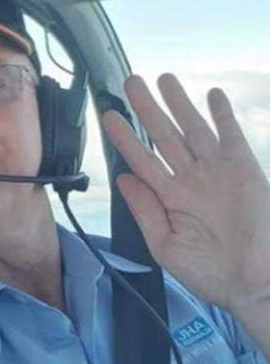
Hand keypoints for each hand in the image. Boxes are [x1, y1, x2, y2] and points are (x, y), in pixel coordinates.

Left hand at [102, 74, 269, 315]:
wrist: (254, 284)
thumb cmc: (209, 272)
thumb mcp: (166, 246)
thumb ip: (145, 211)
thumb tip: (122, 179)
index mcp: (168, 198)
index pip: (140, 160)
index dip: (124, 138)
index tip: (109, 116)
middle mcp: (190, 180)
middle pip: (164, 136)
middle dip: (147, 108)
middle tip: (130, 81)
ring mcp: (217, 173)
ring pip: (193, 130)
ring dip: (179, 104)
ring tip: (163, 79)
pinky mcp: (245, 172)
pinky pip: (232, 138)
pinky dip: (223, 116)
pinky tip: (212, 96)